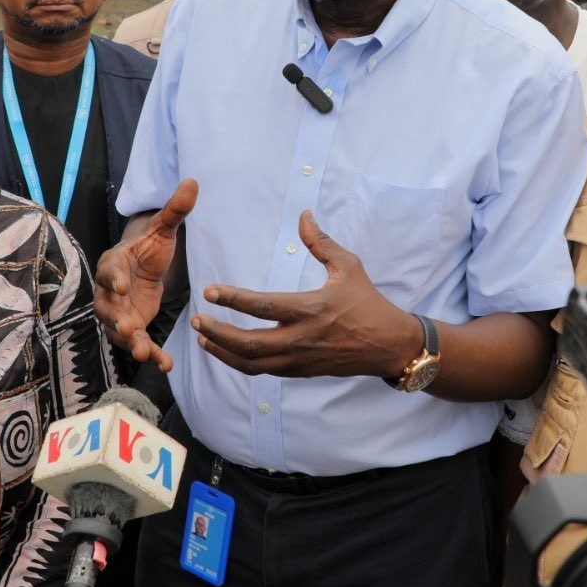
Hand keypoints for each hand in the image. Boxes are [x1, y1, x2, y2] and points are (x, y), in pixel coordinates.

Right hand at [93, 179, 196, 370]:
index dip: (114, 279)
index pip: (109, 272)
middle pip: (107, 308)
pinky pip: (137, 343)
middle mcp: (110, 292)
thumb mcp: (163, 230)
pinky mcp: (132, 328)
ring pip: (119, 331)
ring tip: (143, 353)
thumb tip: (193, 182)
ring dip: (131, 343)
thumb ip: (174, 211)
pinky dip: (149, 354)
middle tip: (127, 329)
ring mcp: (119, 313)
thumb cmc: (148, 248)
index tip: (123, 286)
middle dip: (116, 320)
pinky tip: (165, 364)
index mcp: (113, 265)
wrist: (144, 268)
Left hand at [195, 211, 421, 379]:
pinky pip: (263, 371)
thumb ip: (321, 242)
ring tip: (203, 337)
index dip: (233, 299)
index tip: (210, 291)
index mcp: (311, 309)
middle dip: (218, 332)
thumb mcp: (348, 266)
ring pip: (251, 363)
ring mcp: (300, 359)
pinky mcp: (300, 371)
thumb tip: (303, 215)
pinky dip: (240, 363)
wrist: (388, 345)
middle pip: (249, 344)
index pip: (263, 306)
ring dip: (223, 351)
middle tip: (197, 319)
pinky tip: (226, 350)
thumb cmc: (367, 302)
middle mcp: (302, 338)